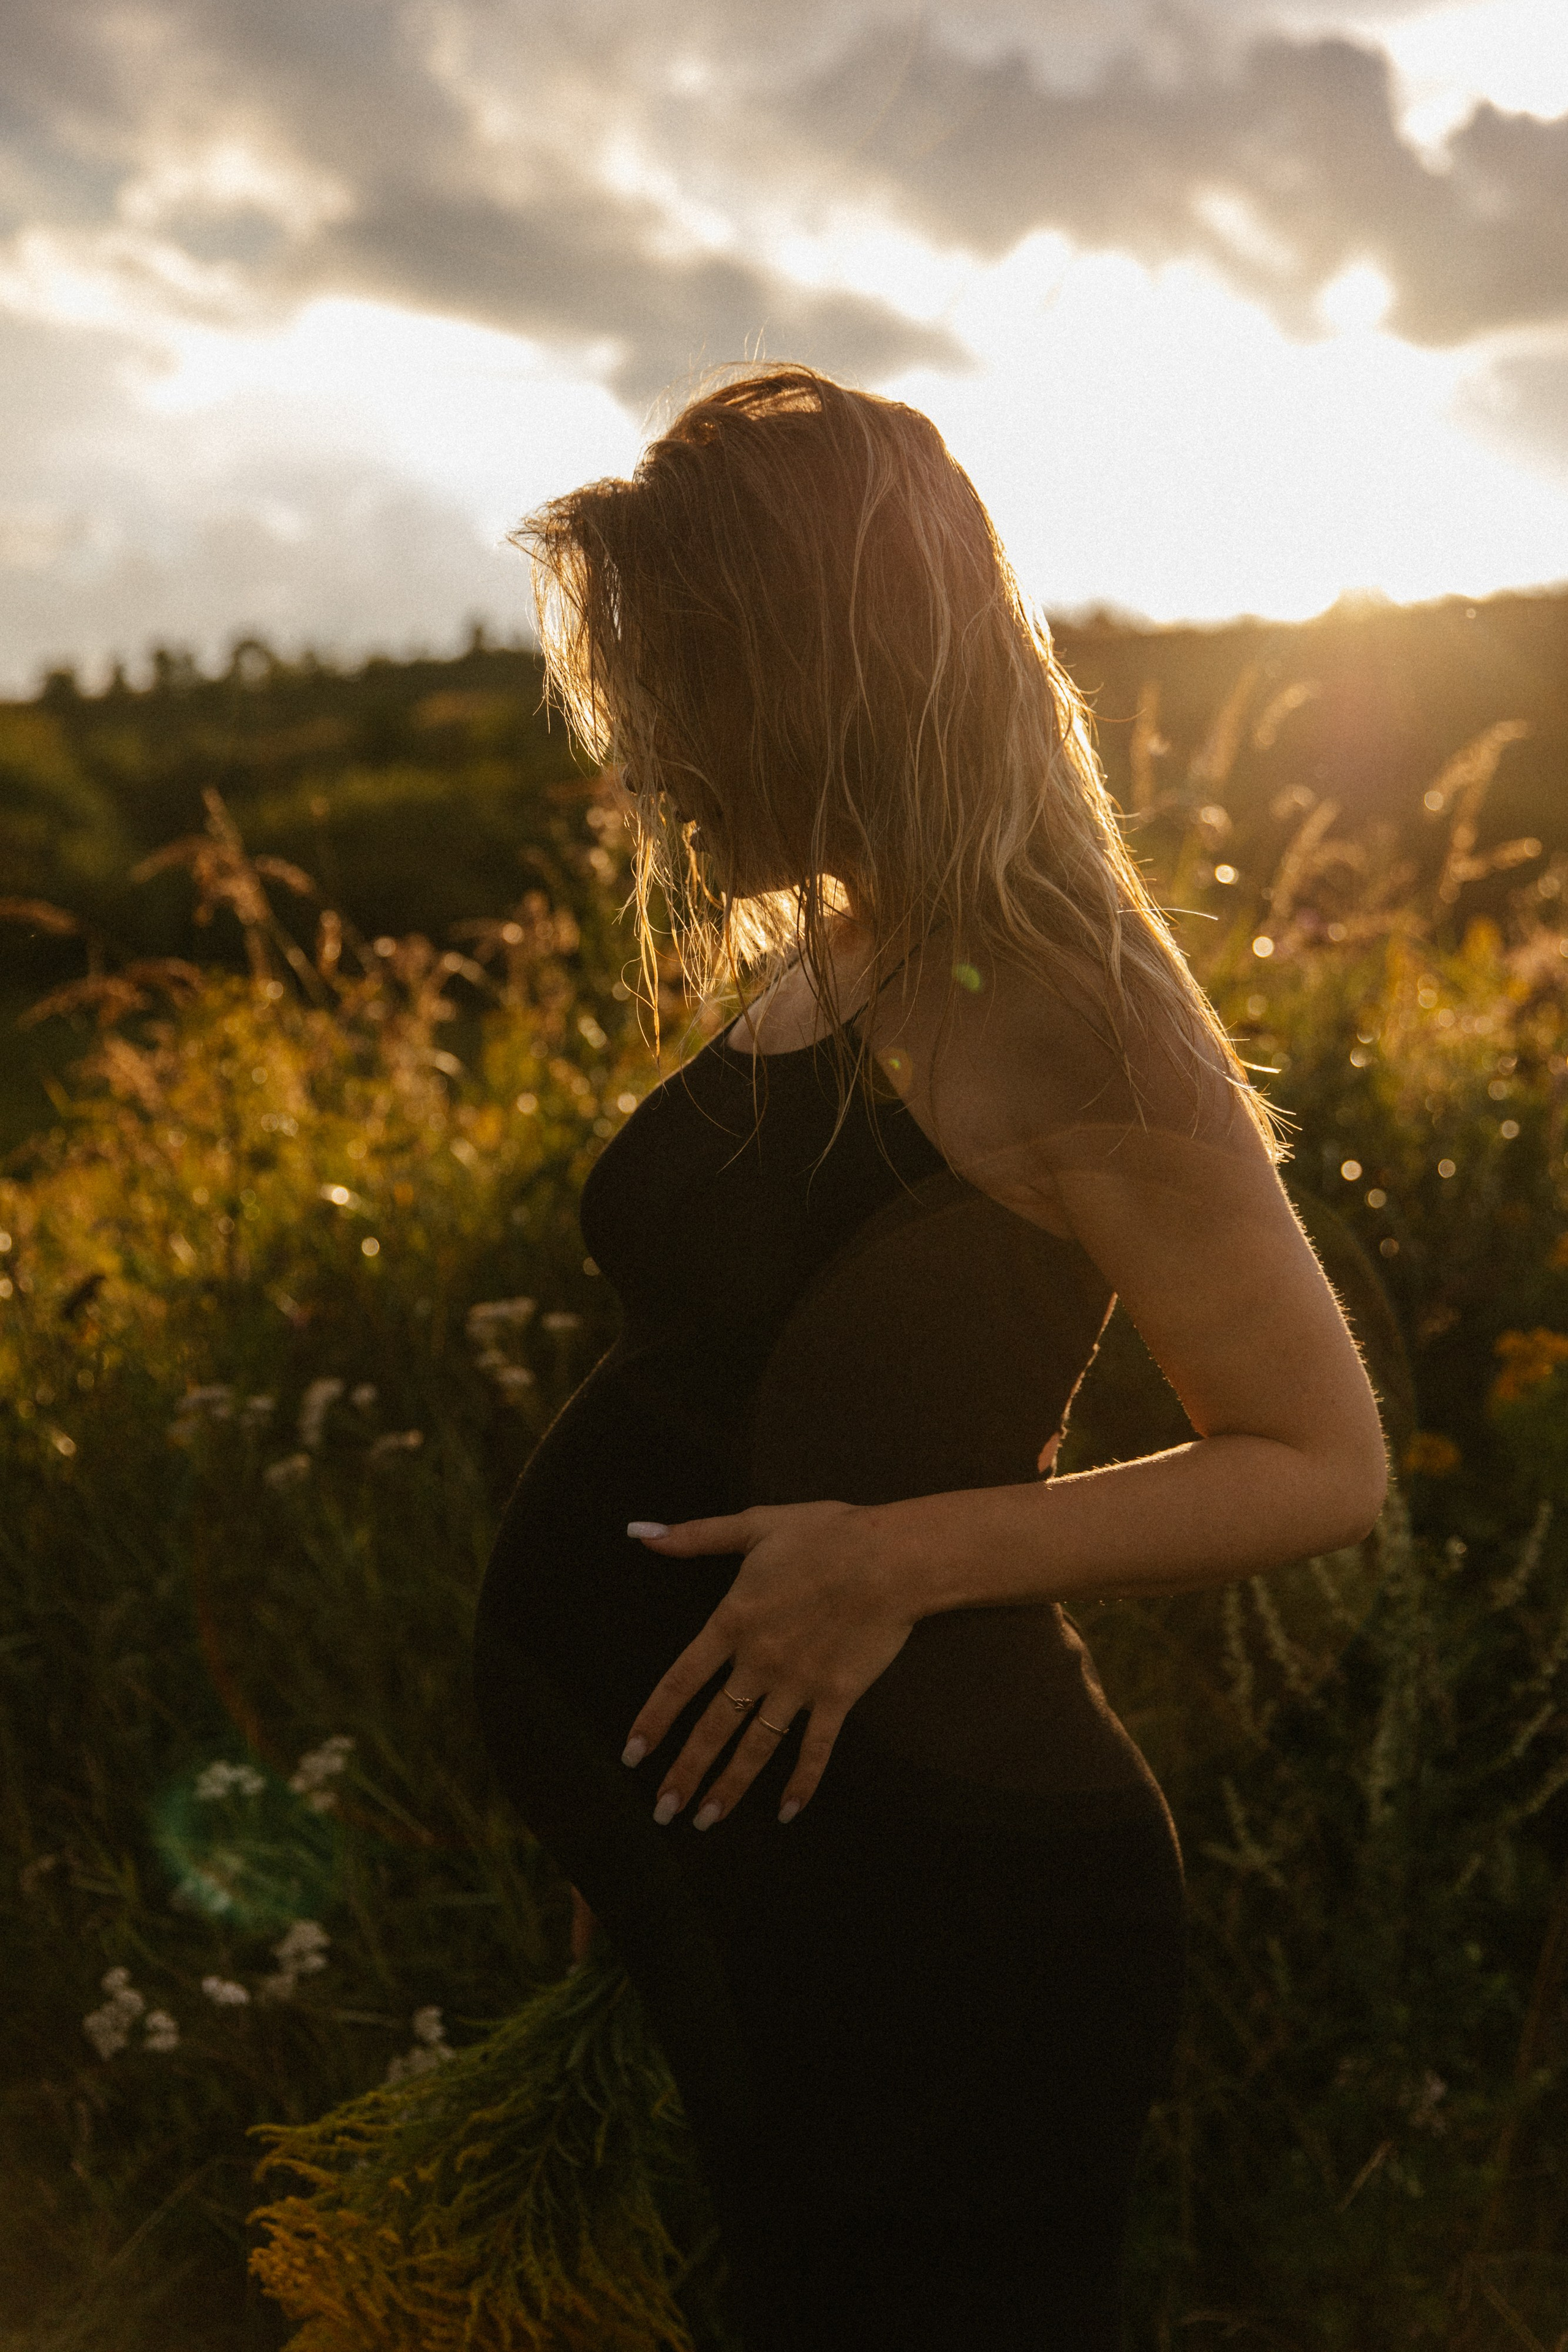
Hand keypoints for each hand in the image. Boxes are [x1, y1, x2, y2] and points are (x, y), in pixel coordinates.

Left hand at [621, 1501, 914, 1828]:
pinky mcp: (837, 1697)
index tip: (632, 1755)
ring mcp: (798, 1685)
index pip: (680, 1681)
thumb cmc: (825, 1535)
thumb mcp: (754, 1525)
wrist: (890, 1557)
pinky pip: (815, 1749)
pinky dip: (802, 1783)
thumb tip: (639, 1532)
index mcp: (733, 1622)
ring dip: (729, 1787)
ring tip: (706, 1820)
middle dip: (685, 1773)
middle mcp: (759, 1663)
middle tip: (663, 1812)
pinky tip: (787, 1813)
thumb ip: (695, 1536)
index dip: (653, 1720)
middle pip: (712, 1728)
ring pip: (756, 1747)